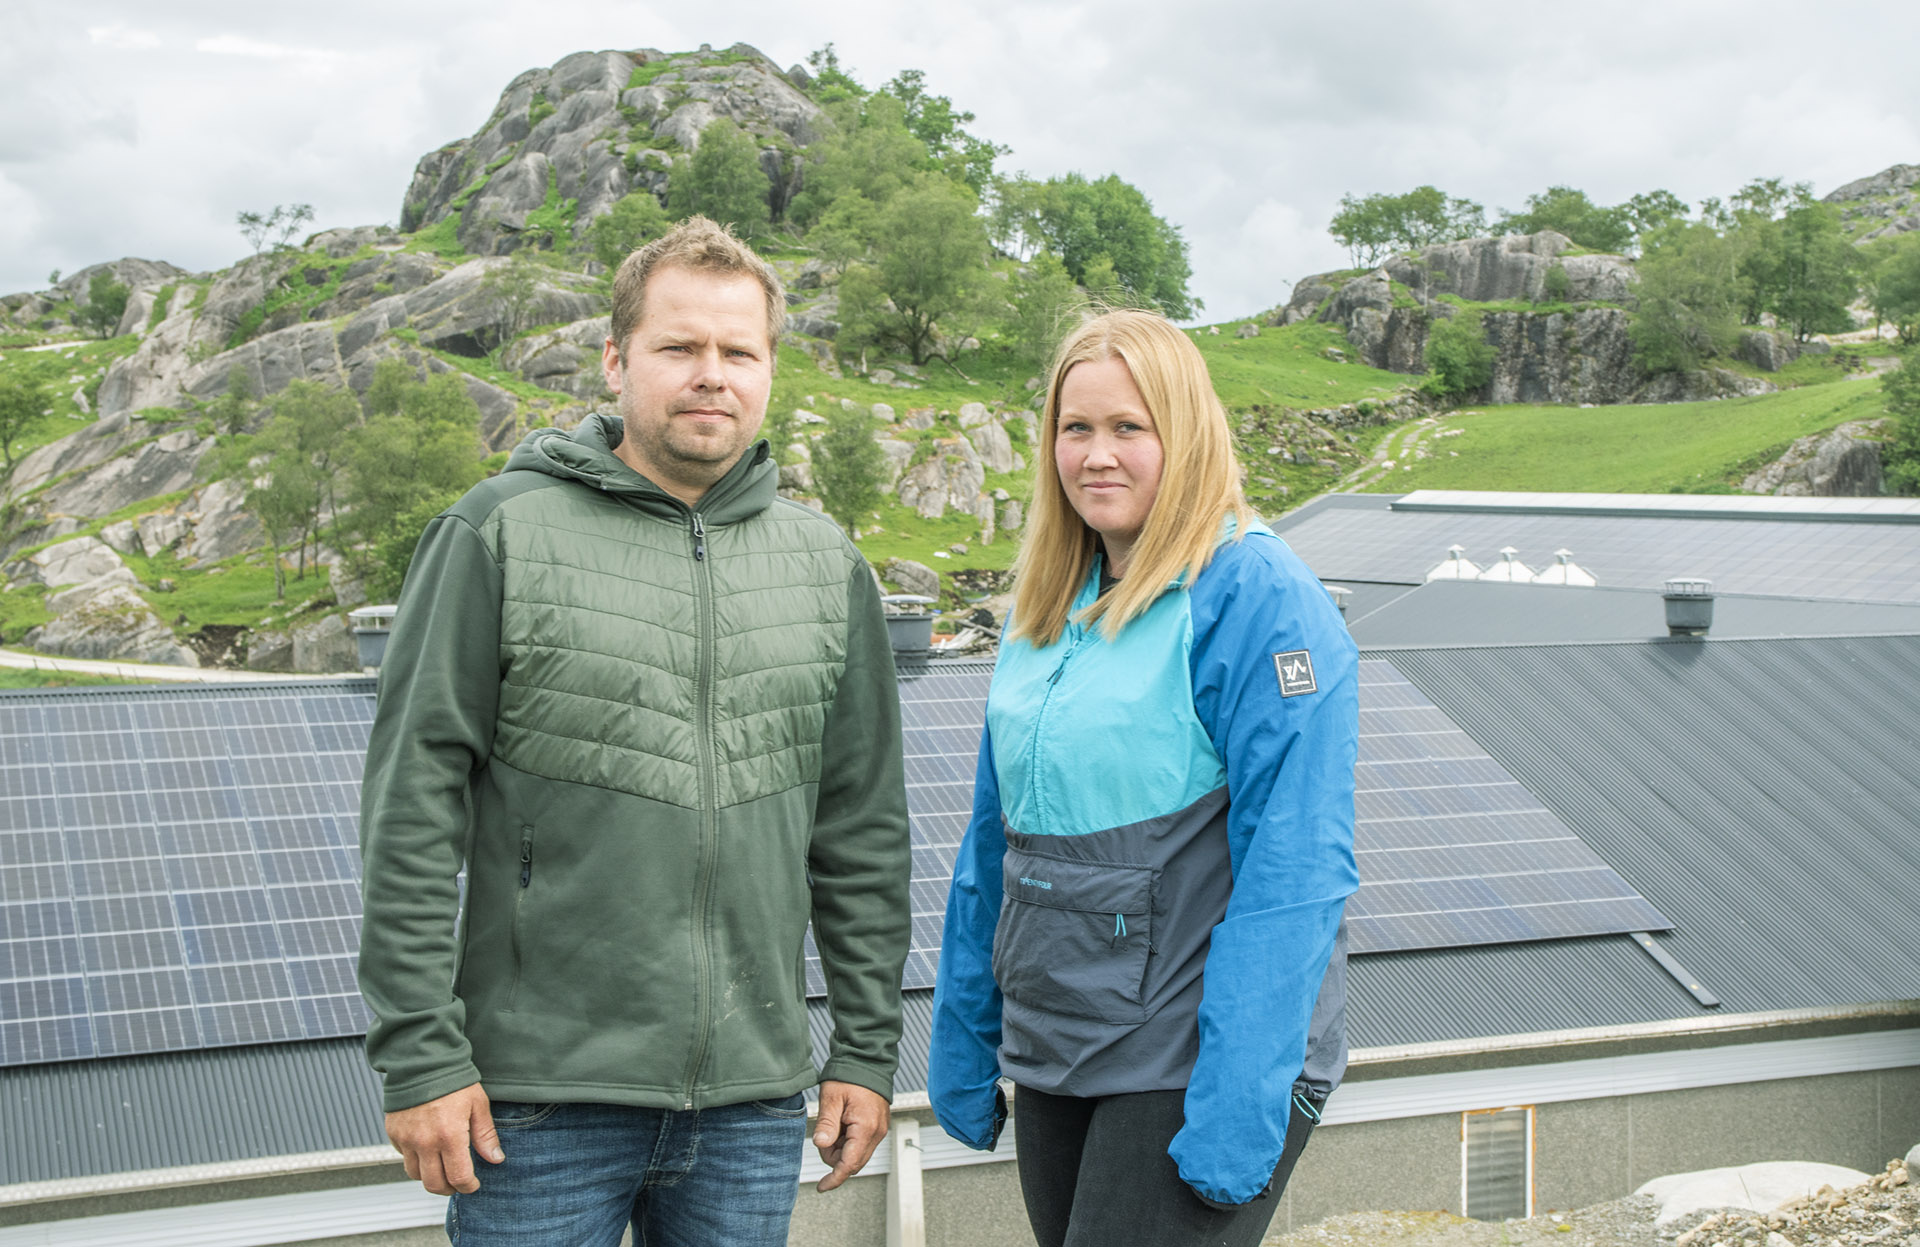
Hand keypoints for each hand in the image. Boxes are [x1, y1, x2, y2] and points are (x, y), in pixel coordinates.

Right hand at [385, 1083, 503, 1194]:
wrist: (423, 1062)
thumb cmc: (453, 1081)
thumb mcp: (478, 1105)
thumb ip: (486, 1135)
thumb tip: (495, 1158)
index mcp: (449, 1136)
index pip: (459, 1177)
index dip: (468, 1186)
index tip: (473, 1185)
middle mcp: (425, 1142)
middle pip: (434, 1184)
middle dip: (449, 1188)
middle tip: (457, 1183)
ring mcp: (406, 1139)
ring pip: (415, 1175)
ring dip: (430, 1176)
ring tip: (442, 1167)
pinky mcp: (394, 1134)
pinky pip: (403, 1157)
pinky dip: (415, 1159)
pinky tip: (427, 1148)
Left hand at [812, 1080, 889, 1191]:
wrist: (867, 1062)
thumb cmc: (849, 1076)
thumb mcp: (831, 1098)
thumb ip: (826, 1123)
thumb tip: (821, 1145)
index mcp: (865, 1127)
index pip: (849, 1164)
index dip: (834, 1178)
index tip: (822, 1186)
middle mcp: (876, 1132)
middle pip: (853, 1162)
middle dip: (834, 1157)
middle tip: (825, 1134)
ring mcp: (879, 1130)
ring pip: (857, 1154)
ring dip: (841, 1148)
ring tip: (834, 1123)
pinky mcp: (877, 1127)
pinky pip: (861, 1144)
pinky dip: (848, 1141)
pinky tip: (842, 1124)